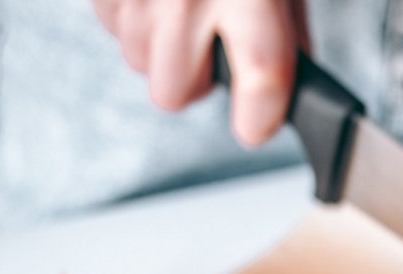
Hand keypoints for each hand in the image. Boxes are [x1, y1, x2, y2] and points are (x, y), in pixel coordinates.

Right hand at [93, 0, 307, 145]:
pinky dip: (134, 21)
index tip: (255, 130)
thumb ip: (288, 37)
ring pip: (140, 67)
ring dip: (162, 52)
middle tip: (212, 53)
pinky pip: (112, 29)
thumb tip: (290, 94)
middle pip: (175, 92)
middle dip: (195, 84)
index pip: (260, 72)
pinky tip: (158, 1)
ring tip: (184, 16)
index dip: (260, 115)